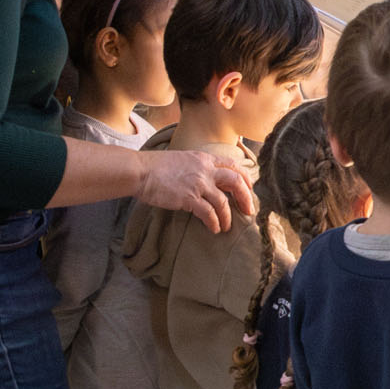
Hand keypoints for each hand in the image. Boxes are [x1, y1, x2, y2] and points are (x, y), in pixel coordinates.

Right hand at [137, 149, 257, 231]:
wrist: (140, 171)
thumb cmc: (157, 167)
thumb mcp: (183, 159)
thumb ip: (198, 167)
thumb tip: (208, 181)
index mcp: (204, 159)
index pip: (232, 165)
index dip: (244, 177)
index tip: (249, 188)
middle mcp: (205, 169)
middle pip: (236, 181)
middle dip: (245, 197)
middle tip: (248, 210)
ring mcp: (198, 184)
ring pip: (223, 201)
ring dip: (227, 216)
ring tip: (226, 226)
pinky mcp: (189, 198)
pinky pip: (208, 213)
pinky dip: (214, 222)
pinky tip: (214, 229)